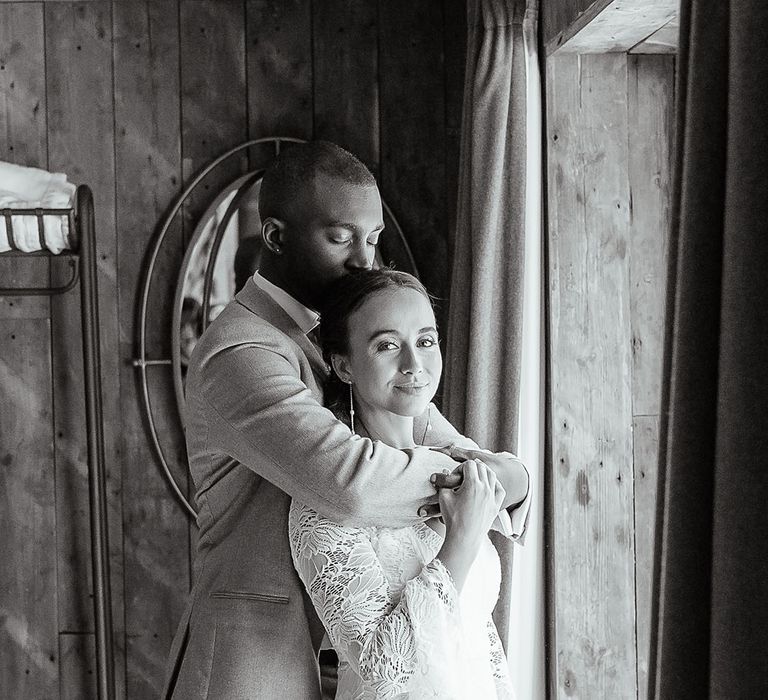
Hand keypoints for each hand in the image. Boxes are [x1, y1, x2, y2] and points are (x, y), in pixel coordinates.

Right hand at [431, 459, 505, 591]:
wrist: (464, 538)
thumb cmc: (453, 518)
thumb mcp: (443, 497)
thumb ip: (444, 482)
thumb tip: (444, 471)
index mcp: (473, 484)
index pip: (469, 464)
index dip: (460, 467)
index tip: (454, 476)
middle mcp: (485, 488)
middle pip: (482, 467)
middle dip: (471, 468)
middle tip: (463, 476)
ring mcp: (493, 496)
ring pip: (492, 475)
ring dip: (483, 472)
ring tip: (474, 477)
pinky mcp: (496, 506)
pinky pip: (499, 488)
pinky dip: (494, 483)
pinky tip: (487, 486)